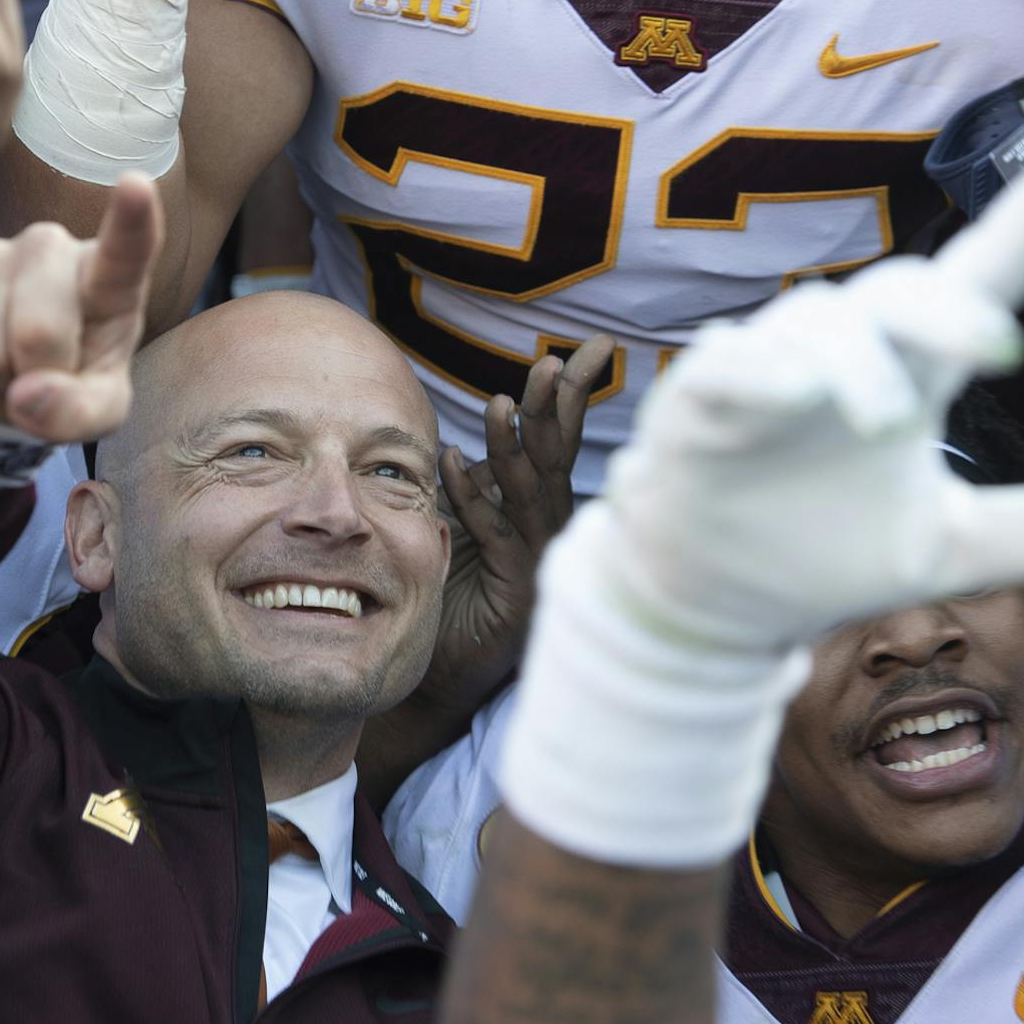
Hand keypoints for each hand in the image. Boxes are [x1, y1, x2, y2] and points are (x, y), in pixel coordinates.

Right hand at [0, 175, 161, 441]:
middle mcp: (49, 250)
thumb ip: (79, 413)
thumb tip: (27, 396)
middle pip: (37, 331)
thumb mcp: (95, 413)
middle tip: (35, 380)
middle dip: (32, 378)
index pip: (126, 250)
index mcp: (108, 283)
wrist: (4, 383)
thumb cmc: (68, 383)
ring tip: (1, 372)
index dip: (130, 219)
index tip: (134, 184)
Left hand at [428, 336, 611, 709]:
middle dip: (563, 406)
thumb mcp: (465, 531)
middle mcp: (549, 531)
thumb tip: (474, 444)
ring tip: (502, 404)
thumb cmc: (452, 598)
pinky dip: (473, 497)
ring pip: (531, 491)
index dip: (569, 396)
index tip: (583, 350)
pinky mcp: (516, 589)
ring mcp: (538, 561)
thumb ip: (477, 491)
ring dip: (515, 446)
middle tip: (563, 360)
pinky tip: (453, 464)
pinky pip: (493, 533)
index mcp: (541, 511)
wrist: (441, 673)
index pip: (557, 442)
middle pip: (559, 457)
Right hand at [593, 163, 1023, 652]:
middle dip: (947, 308)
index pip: (972, 288)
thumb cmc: (828, 548)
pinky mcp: (700, 401)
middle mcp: (846, 355)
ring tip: (886, 419)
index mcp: (910, 374)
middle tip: (996, 348)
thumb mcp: (951, 551)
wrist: (718, 598)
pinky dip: (759, 371)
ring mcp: (770, 371)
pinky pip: (729, 365)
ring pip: (817, 323)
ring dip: (857, 363)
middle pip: (901, 294)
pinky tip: (790, 390)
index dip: (1020, 233)